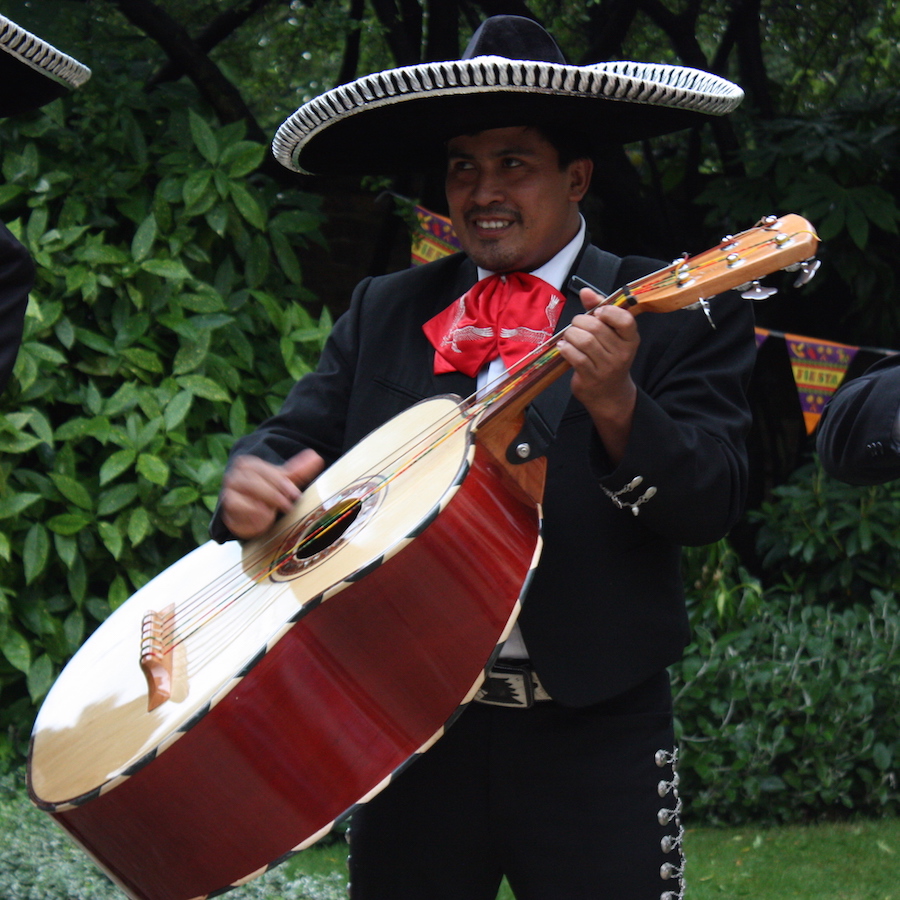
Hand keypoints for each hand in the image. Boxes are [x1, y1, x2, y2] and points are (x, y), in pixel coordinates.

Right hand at [219, 449, 325, 539]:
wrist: (248, 515)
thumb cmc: (267, 494)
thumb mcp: (284, 483)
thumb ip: (298, 471)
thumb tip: (316, 457)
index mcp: (250, 464)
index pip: (265, 469)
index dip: (281, 482)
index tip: (294, 494)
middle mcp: (237, 473)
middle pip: (255, 479)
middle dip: (273, 492)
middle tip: (288, 504)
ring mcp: (231, 488)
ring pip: (246, 490)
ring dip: (264, 500)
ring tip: (276, 510)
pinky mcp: (228, 504)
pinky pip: (237, 504)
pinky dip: (251, 510)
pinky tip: (264, 516)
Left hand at [556, 288, 639, 462]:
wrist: (609, 395)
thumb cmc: (607, 358)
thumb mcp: (610, 335)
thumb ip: (599, 310)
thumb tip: (586, 291)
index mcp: (630, 339)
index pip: (625, 320)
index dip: (608, 312)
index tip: (597, 312)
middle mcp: (622, 353)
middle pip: (596, 328)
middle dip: (579, 322)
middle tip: (575, 326)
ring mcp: (607, 367)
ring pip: (585, 341)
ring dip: (571, 334)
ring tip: (569, 337)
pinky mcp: (591, 378)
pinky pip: (576, 357)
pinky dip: (566, 349)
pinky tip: (564, 348)